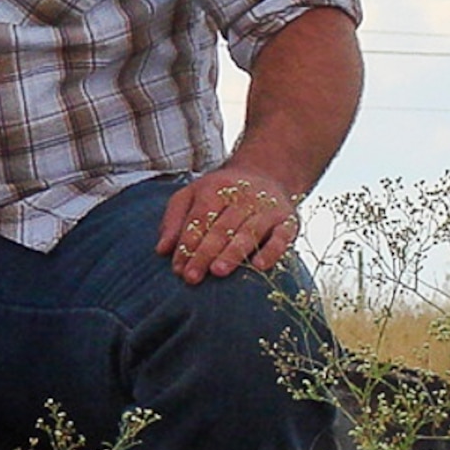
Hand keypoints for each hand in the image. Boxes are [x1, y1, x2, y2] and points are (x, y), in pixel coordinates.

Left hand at [156, 162, 301, 284]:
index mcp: (216, 188)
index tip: (178, 267)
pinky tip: (258, 266)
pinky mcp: (288, 221)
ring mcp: (267, 208)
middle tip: (192, 276)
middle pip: (221, 227)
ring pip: (248, 232)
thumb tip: (162, 249)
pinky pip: (281, 237)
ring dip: (233, 253)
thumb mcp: (192, 195)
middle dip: (205, 253)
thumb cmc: (221, 192)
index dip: (187, 243)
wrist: (267, 173)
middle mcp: (243, 196)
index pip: (199, 218)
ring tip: (218, 271)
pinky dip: (271, 251)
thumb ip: (174, 219)